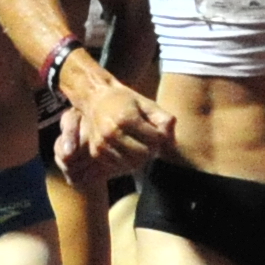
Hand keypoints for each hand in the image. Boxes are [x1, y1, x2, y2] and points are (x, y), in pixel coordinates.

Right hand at [65, 60, 174, 174]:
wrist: (95, 98)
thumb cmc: (124, 100)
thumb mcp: (146, 103)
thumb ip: (162, 118)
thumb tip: (169, 134)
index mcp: (126, 118)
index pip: (155, 140)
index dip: (160, 137)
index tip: (156, 131)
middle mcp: (112, 133)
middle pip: (144, 155)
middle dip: (151, 150)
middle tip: (150, 141)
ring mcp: (102, 144)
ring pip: (132, 164)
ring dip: (140, 158)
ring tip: (139, 145)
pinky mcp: (97, 153)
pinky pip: (119, 166)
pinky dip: (127, 161)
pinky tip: (127, 149)